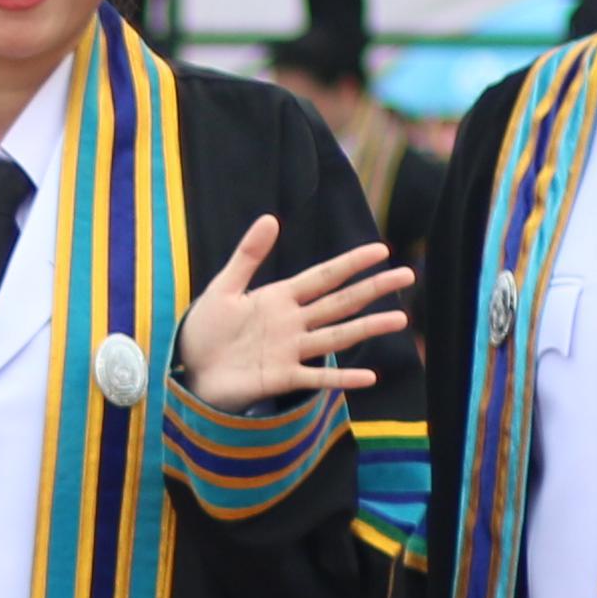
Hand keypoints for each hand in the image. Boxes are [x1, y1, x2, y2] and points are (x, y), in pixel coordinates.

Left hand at [175, 217, 413, 412]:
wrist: (189, 368)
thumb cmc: (205, 329)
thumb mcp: (223, 288)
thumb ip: (247, 256)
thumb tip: (270, 218)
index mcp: (280, 298)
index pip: (323, 277)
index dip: (350, 263)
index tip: (381, 250)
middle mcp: (293, 323)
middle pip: (340, 302)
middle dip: (373, 289)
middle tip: (407, 275)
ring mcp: (291, 351)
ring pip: (337, 335)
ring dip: (368, 327)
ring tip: (400, 319)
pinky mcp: (282, 378)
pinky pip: (317, 378)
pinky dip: (342, 378)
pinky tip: (369, 377)